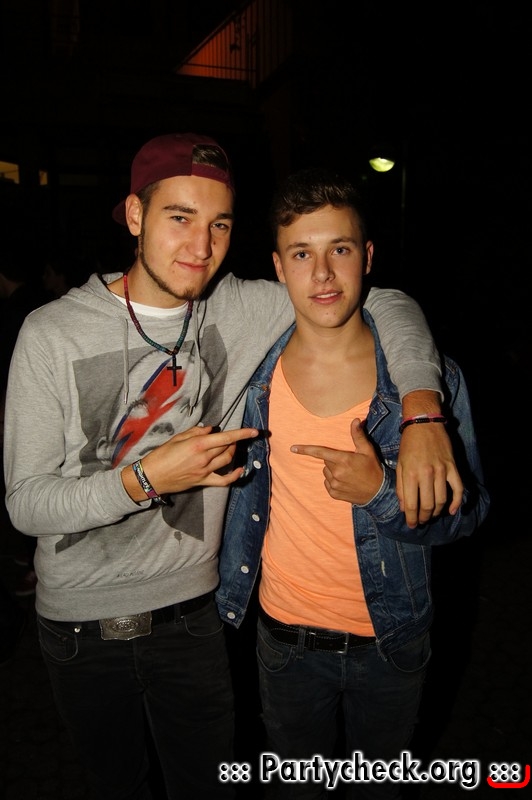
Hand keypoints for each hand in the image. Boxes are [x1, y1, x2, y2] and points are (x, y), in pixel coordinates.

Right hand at [123, 425, 257, 500]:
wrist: (151, 477)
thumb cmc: (161, 455)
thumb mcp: (177, 438)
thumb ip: (195, 432)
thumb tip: (211, 429)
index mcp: (197, 445)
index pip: (225, 438)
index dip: (242, 434)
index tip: (254, 431)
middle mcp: (203, 458)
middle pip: (227, 448)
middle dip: (235, 441)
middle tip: (234, 436)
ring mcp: (204, 471)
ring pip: (227, 460)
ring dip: (232, 452)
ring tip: (231, 446)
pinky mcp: (203, 481)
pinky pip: (223, 480)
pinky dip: (234, 475)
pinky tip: (240, 470)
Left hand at [290, 419, 382, 504]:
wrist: (378, 493)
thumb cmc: (373, 469)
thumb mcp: (367, 451)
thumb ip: (358, 435)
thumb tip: (355, 420)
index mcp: (343, 460)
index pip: (320, 452)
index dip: (305, 450)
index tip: (293, 448)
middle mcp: (337, 473)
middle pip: (325, 461)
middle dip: (333, 460)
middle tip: (348, 463)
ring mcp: (335, 485)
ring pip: (326, 472)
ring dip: (333, 471)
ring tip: (348, 473)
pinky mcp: (334, 494)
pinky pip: (327, 483)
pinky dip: (333, 481)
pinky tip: (345, 482)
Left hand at [396, 422, 463, 527]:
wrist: (424, 423)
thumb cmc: (408, 444)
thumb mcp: (399, 464)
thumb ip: (401, 487)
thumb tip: (404, 508)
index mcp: (410, 473)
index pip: (411, 504)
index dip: (412, 518)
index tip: (411, 525)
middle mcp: (426, 474)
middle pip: (427, 505)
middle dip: (424, 518)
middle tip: (421, 521)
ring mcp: (442, 470)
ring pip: (442, 500)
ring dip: (437, 512)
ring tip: (431, 515)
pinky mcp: (452, 467)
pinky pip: (458, 489)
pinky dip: (457, 502)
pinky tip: (453, 511)